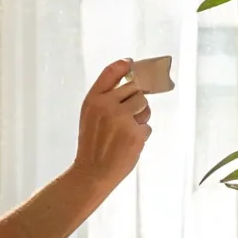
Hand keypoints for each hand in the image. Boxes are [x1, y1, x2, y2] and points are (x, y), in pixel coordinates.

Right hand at [71, 59, 153, 185]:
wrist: (92, 172)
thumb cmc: (93, 143)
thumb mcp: (90, 115)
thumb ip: (106, 98)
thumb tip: (133, 82)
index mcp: (93, 100)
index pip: (111, 72)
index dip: (124, 65)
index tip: (132, 64)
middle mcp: (107, 105)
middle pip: (135, 88)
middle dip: (135, 100)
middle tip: (127, 114)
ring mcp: (122, 119)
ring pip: (144, 105)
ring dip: (141, 116)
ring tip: (126, 131)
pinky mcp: (136, 133)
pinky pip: (147, 126)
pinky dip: (141, 134)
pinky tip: (128, 143)